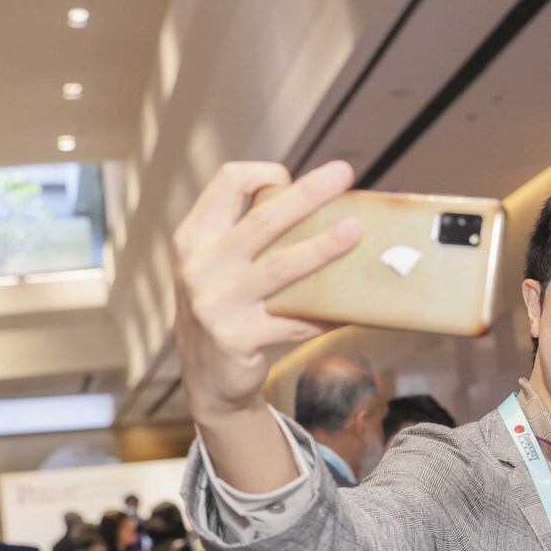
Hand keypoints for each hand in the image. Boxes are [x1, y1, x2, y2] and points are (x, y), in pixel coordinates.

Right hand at [171, 160, 359, 422]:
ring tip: (355, 232)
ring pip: (278, 267)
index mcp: (194, 238)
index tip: (294, 178)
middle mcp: (199, 266)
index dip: (264, 173)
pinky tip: (353, 308)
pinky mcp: (236, 338)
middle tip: (342, 175)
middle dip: (306, 194)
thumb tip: (321, 208)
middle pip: (261, 220)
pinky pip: (294, 321)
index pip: (226, 183)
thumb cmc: (226, 311)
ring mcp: (214, 304)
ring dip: (321, 248)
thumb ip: (250, 240)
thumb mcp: (220, 268)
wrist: (208, 378)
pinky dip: (326, 313)